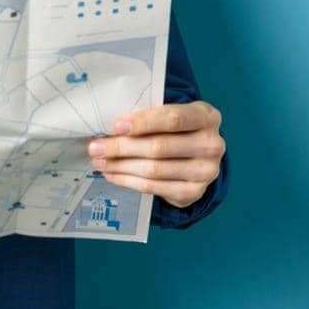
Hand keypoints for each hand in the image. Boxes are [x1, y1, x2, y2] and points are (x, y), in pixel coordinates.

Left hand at [86, 101, 223, 207]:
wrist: (197, 158)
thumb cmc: (176, 130)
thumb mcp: (171, 116)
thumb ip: (149, 118)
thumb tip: (110, 127)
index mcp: (207, 116)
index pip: (173, 118)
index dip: (142, 122)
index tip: (115, 125)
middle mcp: (212, 144)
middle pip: (159, 147)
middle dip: (122, 147)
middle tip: (96, 147)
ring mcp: (206, 171)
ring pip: (154, 169)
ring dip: (120, 166)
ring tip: (99, 162)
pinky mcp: (194, 192)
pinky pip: (153, 187)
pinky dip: (128, 181)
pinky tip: (113, 174)